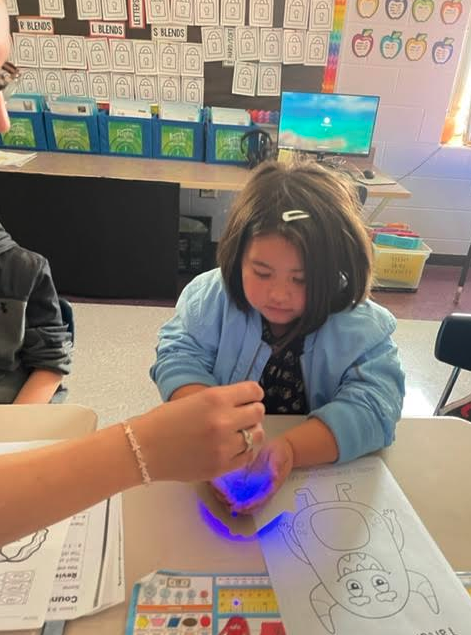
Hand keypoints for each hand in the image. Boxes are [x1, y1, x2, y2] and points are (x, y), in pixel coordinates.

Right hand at [131, 382, 264, 481]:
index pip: (253, 391)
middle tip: (242, 416)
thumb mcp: (194, 400)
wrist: (144, 448)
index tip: (249, 398)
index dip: (252, 394)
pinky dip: (244, 450)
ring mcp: (224, 446)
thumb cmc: (164, 421)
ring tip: (238, 433)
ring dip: (250, 432)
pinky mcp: (221, 466)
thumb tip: (243, 404)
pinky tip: (233, 447)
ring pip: (257, 435)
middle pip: (258, 412)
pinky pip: (247, 456)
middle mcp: (224, 421)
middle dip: (251, 412)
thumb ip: (221, 401)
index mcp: (215, 399)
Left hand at [213, 436, 293, 514]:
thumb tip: (274, 475)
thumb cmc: (282, 452)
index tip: (239, 506)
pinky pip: (242, 492)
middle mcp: (264, 489)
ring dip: (235, 503)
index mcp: (271, 486)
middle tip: (227, 503)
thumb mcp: (280, 455)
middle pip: (252, 505)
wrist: (283, 449)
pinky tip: (223, 492)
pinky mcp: (252, 481)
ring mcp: (257, 486)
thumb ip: (277, 465)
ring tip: (222, 498)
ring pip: (246, 500)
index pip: (261, 500)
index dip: (250, 504)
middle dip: (239, 507)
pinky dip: (234, 495)